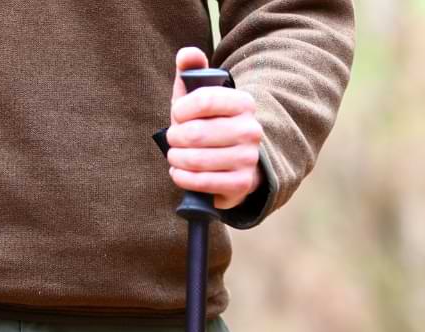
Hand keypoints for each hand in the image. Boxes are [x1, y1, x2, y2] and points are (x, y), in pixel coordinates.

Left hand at [166, 47, 263, 209]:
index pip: (203, 100)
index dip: (181, 109)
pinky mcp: (242, 183)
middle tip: (174, 139)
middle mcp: (251, 130)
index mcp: (243, 103)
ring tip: (175, 156)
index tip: (177, 115)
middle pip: (195, 133)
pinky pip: (201, 182)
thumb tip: (186, 54)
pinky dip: (182, 178)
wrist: (234, 164)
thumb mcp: (200, 97)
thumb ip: (190, 72)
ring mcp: (249, 158)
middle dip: (175, 137)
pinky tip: (180, 172)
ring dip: (176, 158)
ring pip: (196, 159)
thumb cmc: (209, 125)